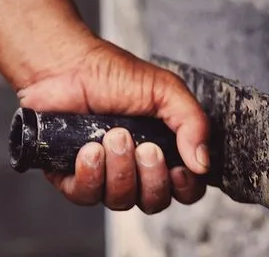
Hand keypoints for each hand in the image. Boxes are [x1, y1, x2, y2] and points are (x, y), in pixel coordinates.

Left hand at [15, 35, 209, 213]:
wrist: (65, 67)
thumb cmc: (114, 75)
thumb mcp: (166, 90)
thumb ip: (193, 123)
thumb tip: (203, 163)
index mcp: (166, 148)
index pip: (186, 188)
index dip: (186, 186)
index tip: (178, 168)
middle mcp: (137, 167)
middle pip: (155, 201)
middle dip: (151, 177)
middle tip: (145, 147)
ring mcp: (105, 175)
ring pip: (121, 200)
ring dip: (120, 170)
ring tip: (113, 137)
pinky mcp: (72, 176)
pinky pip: (86, 196)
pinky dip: (90, 175)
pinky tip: (89, 150)